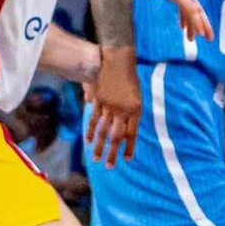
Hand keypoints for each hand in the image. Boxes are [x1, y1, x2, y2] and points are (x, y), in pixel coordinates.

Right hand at [87, 46, 141, 165]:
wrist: (118, 59)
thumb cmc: (130, 77)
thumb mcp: (136, 95)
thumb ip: (130, 113)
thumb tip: (127, 129)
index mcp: (135, 109)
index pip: (132, 133)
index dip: (129, 147)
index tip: (126, 159)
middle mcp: (122, 110)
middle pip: (116, 136)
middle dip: (112, 153)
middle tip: (109, 167)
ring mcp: (109, 106)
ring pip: (103, 130)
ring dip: (99, 146)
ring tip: (96, 159)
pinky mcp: (99, 101)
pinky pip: (94, 119)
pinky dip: (90, 130)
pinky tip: (88, 140)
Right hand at [125, 0, 211, 43]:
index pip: (187, 1)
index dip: (188, 16)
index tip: (187, 28)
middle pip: (194, 5)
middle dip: (201, 22)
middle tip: (206, 36)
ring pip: (194, 9)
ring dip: (199, 24)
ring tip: (203, 37)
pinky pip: (190, 9)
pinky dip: (195, 21)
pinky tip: (198, 31)